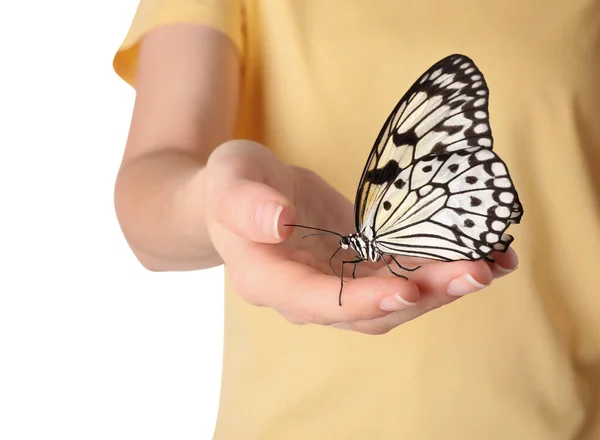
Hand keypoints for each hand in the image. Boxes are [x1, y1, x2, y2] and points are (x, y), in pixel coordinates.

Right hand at [204, 140, 517, 334]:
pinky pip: (403, 273)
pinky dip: (441, 268)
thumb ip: (245, 203)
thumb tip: (279, 221)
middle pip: (368, 312)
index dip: (361, 301)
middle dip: (422, 296)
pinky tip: (482, 252)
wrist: (248, 194)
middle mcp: (308, 294)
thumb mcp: (229, 179)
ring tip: (492, 262)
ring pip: (394, 298)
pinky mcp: (361, 266)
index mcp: (269, 280)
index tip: (405, 288)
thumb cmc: (232, 184)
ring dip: (443, 286)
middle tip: (474, 271)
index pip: (315, 301)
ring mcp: (339, 284)